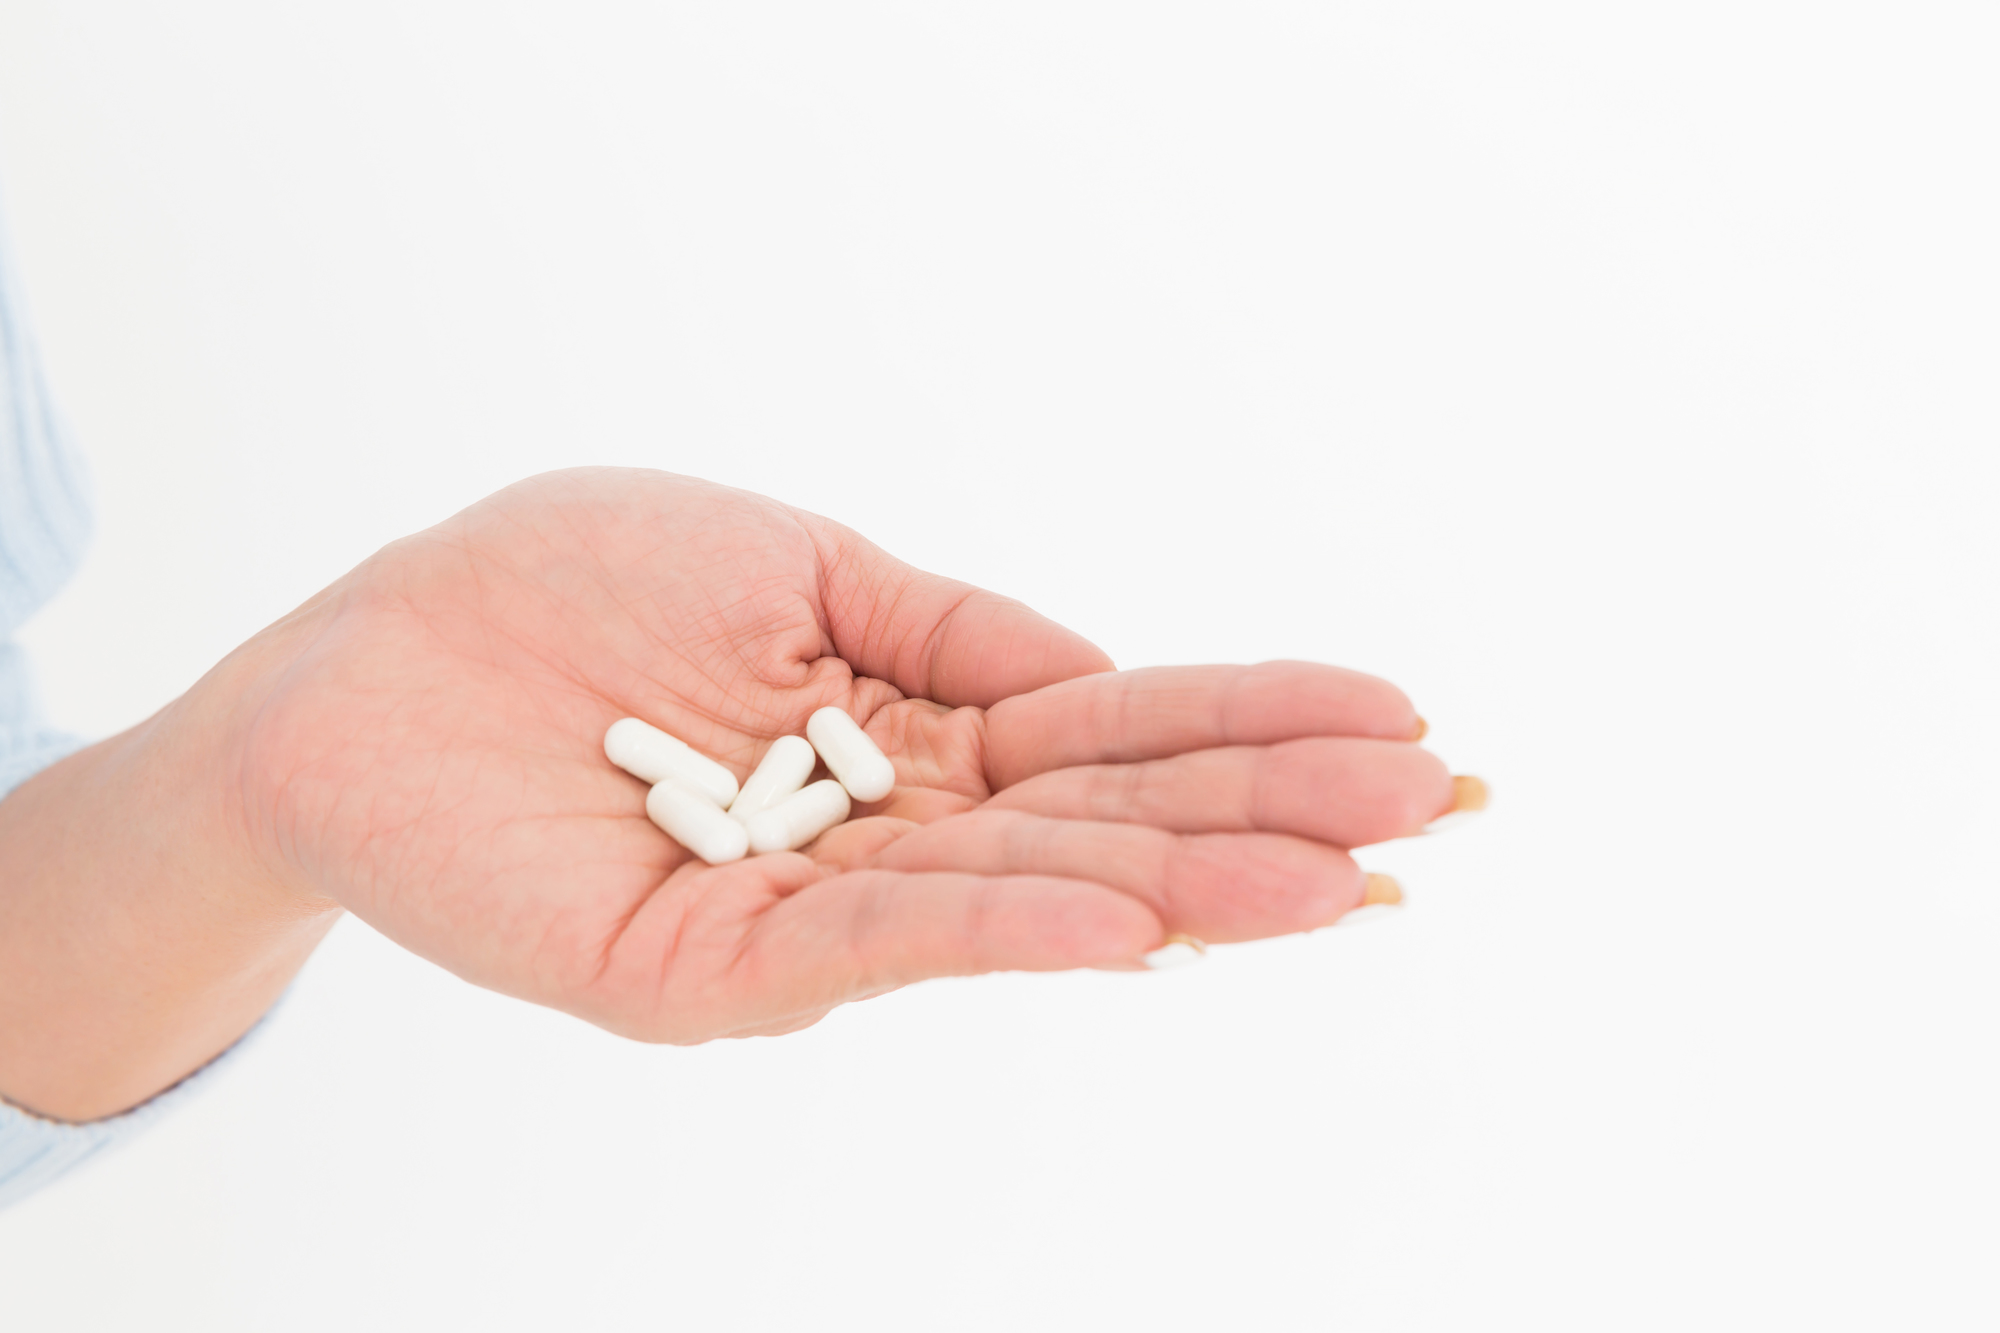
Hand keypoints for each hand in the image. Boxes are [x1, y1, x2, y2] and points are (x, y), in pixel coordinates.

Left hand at [230, 468, 1451, 1041]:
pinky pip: (871, 945)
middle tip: (1442, 813)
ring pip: (1024, 897)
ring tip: (1339, 881)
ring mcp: (811, 910)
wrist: (370, 660)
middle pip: (1108, 823)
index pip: (1118, 732)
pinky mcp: (709, 971)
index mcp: (916, 730)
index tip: (1403, 723)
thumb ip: (955, 629)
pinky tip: (1127, 921)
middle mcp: (890, 830)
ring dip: (1188, 886)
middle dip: (1275, 814)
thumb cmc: (569, 590)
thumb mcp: (798, 559)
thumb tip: (1105, 674)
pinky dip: (1002, 928)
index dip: (1256, 724)